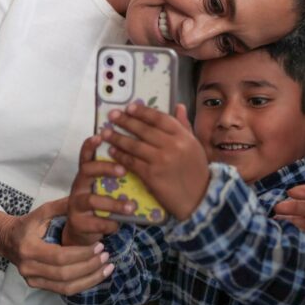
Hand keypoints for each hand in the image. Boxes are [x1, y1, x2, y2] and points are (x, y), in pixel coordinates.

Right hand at [0, 199, 112, 295]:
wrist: (6, 239)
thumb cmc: (27, 224)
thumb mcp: (42, 211)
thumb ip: (62, 207)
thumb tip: (87, 200)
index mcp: (29, 248)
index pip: (60, 256)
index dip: (82, 254)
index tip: (100, 246)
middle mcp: (28, 267)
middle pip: (64, 274)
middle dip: (89, 266)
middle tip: (107, 256)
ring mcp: (32, 279)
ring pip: (65, 287)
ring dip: (90, 279)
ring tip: (107, 268)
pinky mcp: (37, 286)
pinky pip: (63, 291)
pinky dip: (82, 285)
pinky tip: (97, 276)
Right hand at [64, 135, 132, 245]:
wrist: (85, 230)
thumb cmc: (103, 202)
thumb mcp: (108, 186)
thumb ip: (119, 173)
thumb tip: (145, 157)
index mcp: (88, 174)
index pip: (87, 155)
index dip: (91, 145)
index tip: (101, 135)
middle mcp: (79, 186)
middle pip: (86, 170)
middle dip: (104, 168)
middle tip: (123, 170)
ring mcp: (76, 204)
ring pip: (91, 199)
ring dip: (113, 203)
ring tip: (131, 207)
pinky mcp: (78, 223)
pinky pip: (95, 222)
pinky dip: (109, 224)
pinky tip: (118, 225)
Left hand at [101, 103, 209, 220]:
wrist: (198, 198)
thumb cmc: (196, 171)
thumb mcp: (194, 145)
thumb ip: (184, 125)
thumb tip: (179, 106)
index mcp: (183, 136)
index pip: (159, 118)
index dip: (143, 112)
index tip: (129, 107)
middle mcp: (172, 145)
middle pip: (144, 130)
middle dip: (125, 121)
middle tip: (112, 115)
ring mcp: (161, 160)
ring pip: (134, 145)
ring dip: (118, 138)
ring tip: (106, 133)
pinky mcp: (151, 175)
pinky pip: (132, 162)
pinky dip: (120, 156)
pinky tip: (113, 151)